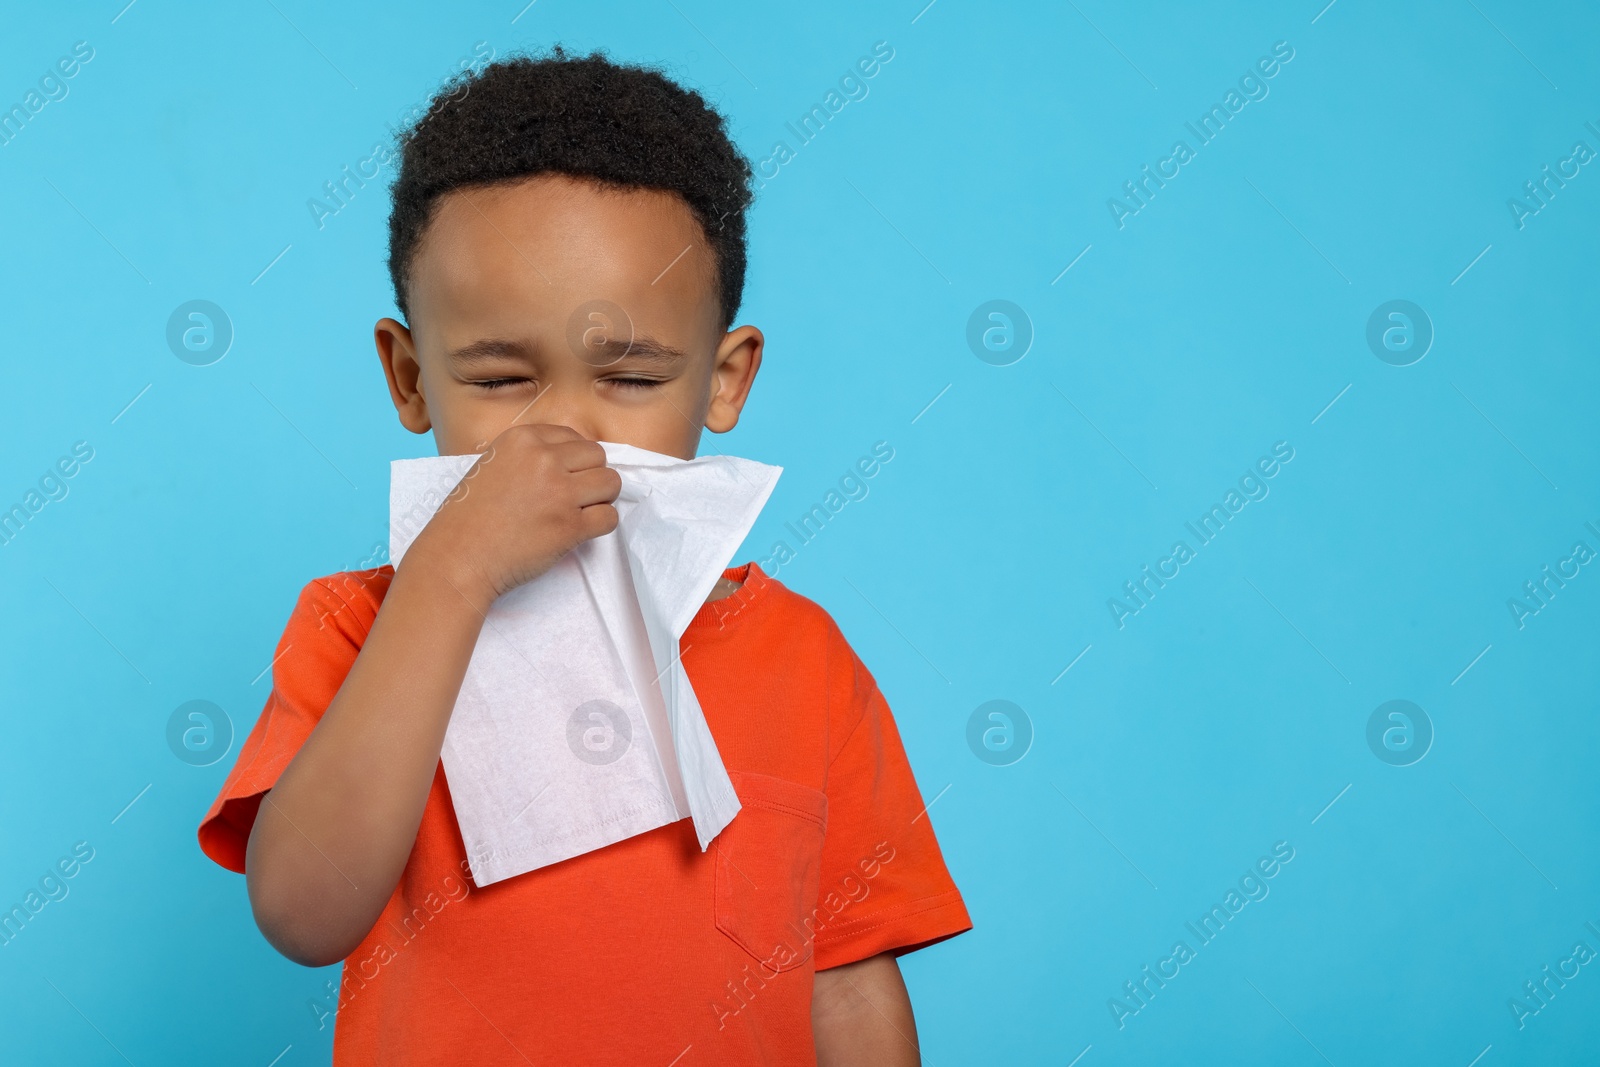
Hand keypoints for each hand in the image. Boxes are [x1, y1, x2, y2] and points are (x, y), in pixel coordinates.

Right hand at [402, 424, 621, 609]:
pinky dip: (601, 524)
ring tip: (580, 511)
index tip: (563, 478)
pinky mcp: (570, 526)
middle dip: (591, 476)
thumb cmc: (469, 517)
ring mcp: (559, 493)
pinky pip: (609, 517)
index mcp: (522, 439)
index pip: (573, 437)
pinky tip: (581, 530)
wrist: (458, 557)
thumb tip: (572, 459)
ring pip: (611, 483)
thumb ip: (529, 456)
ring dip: (601, 498)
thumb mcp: (492, 465)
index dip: (574, 460)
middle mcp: (544, 459)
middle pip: (598, 457)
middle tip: (574, 497)